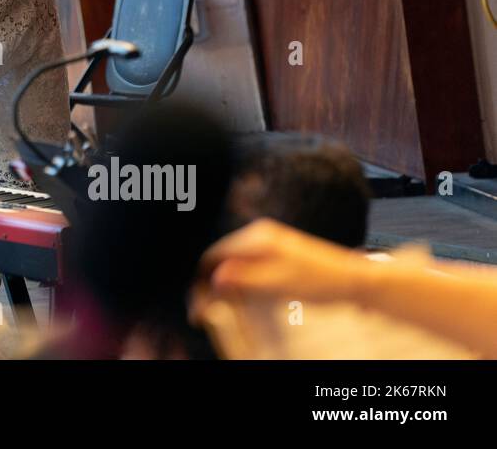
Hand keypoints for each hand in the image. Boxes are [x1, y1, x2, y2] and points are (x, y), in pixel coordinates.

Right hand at [192, 218, 365, 318]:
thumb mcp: (278, 283)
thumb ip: (244, 278)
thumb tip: (215, 277)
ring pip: (232, 264)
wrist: (351, 279)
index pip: (214, 255)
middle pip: (221, 260)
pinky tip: (238, 298)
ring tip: (218, 309)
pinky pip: (246, 266)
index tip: (197, 305)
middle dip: (209, 285)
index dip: (201, 280)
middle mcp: (258, 235)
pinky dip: (238, 283)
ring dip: (223, 286)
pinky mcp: (275, 253)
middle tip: (202, 313)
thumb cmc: (319, 281)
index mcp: (256, 238)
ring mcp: (267, 243)